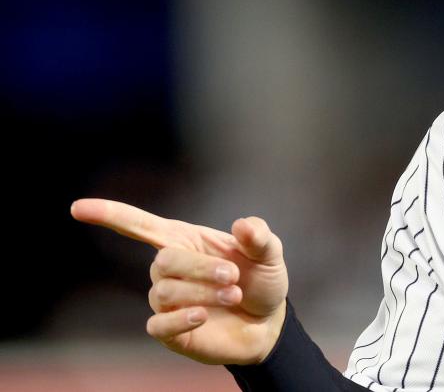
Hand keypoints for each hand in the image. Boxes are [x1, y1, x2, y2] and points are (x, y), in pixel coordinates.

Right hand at [70, 198, 288, 364]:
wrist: (268, 323)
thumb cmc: (262, 280)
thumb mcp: (270, 254)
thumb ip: (259, 237)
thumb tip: (242, 225)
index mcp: (186, 241)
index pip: (140, 225)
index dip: (110, 214)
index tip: (77, 207)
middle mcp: (170, 269)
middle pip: (163, 262)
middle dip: (199, 269)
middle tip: (233, 276)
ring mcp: (167, 301)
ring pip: (165, 292)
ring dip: (202, 292)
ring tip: (234, 294)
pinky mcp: (169, 331)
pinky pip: (158, 324)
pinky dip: (180, 318)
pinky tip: (202, 315)